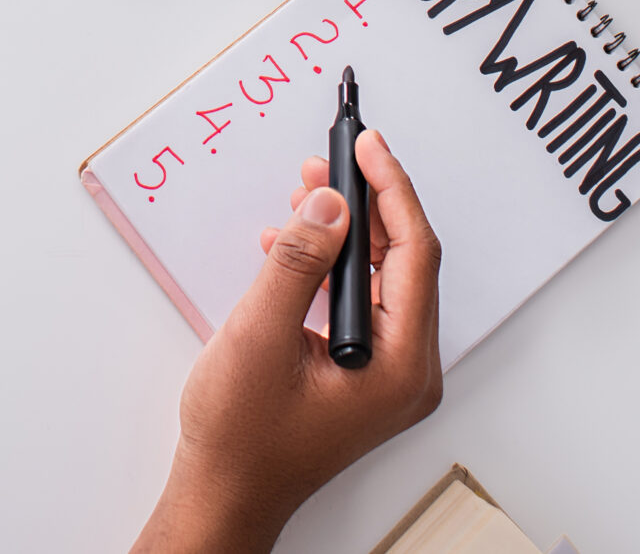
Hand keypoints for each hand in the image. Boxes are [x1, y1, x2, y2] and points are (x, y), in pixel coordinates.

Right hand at [131, 131, 443, 553]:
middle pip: (404, 263)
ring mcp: (389, 375)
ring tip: (307, 191)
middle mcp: (408, 371)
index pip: (414, 255)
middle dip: (366, 204)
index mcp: (400, 367)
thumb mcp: (260, 335)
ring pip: (382, 279)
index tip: (367, 146)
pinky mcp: (366, 374)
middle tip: (333, 160)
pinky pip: (363, 302)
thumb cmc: (241, 436)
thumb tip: (330, 203)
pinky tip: (293, 244)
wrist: (226, 493)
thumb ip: (299, 263)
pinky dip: (333, 266)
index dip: (390, 190)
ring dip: (346, 232)